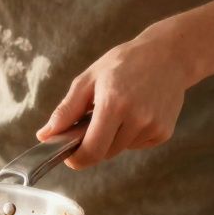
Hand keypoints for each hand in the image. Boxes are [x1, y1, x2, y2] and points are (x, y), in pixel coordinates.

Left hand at [36, 26, 195, 168]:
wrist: (168, 55)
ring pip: (120, 149)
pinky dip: (130, 135)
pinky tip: (136, 112)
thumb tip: (45, 135)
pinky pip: (137, 145)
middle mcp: (136, 119)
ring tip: (119, 109)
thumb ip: (66, 110)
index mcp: (113, 104)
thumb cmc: (124, 63)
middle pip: (104, 153)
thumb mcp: (89, 79)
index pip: (91, 151)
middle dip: (93, 143)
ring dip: (112, 138)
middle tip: (94, 119)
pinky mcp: (164, 132)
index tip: (69, 155)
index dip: (77, 159)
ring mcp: (153, 127)